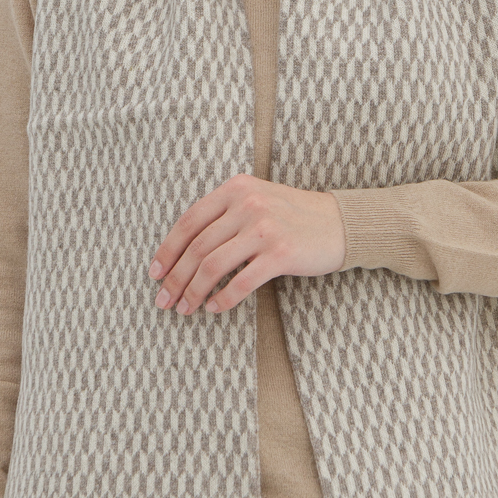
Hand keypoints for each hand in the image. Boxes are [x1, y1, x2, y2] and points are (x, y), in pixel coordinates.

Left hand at [148, 173, 346, 315]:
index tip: (155, 273)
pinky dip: (223, 300)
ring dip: (194, 292)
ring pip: (213, 266)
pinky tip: (215, 309)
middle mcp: (248, 204)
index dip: (167, 250)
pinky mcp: (280, 253)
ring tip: (185, 309)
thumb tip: (183, 253)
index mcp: (236, 188)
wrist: (342, 223)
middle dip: (176, 278)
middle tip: (164, 300)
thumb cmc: (294, 217)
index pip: (189, 221)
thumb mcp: (257, 200)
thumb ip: (224, 215)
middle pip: (197, 247)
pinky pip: (240, 282)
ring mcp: (264, 228)